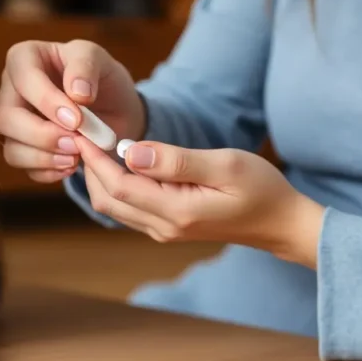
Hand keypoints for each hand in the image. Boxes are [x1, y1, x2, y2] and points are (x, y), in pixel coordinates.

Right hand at [0, 40, 145, 183]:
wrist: (114, 107)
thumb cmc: (100, 76)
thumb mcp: (100, 60)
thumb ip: (86, 67)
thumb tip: (77, 93)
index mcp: (24, 58)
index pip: (23, 77)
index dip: (46, 101)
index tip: (77, 120)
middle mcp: (10, 90)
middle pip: (6, 117)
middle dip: (41, 135)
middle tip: (76, 142)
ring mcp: (13, 123)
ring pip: (11, 148)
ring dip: (44, 158)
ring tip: (76, 156)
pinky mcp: (21, 148)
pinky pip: (24, 167)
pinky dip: (48, 171)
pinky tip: (72, 165)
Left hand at [77, 137, 325, 267]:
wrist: (280, 222)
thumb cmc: (260, 188)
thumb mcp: (223, 165)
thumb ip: (176, 160)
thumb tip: (131, 152)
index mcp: (176, 212)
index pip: (118, 186)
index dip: (94, 158)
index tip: (81, 129)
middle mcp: (164, 227)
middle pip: (107, 199)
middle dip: (89, 167)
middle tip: (81, 132)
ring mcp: (165, 230)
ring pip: (114, 206)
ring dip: (99, 176)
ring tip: (93, 141)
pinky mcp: (168, 227)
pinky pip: (129, 208)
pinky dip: (115, 185)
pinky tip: (116, 160)